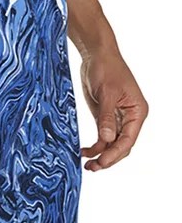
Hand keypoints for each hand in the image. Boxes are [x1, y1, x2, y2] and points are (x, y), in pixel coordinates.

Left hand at [79, 47, 148, 170]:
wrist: (96, 54)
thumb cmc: (106, 68)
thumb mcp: (106, 93)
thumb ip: (106, 117)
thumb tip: (106, 140)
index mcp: (138, 112)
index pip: (128, 139)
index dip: (115, 153)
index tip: (101, 162)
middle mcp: (131, 118)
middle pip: (122, 145)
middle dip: (108, 158)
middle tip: (92, 168)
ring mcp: (118, 118)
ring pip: (112, 144)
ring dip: (101, 155)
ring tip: (87, 166)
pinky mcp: (106, 117)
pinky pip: (103, 137)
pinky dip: (95, 145)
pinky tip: (85, 151)